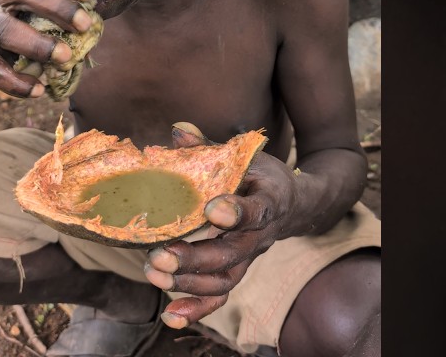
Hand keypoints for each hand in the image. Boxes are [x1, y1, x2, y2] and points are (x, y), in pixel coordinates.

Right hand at [0, 0, 97, 97]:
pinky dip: (15, 82)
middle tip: (85, 25)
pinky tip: (38, 90)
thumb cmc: (25, 25)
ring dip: (37, 43)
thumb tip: (96, 25)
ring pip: (4, 28)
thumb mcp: (42, 13)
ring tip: (65, 58)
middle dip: (57, 7)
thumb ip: (66, 16)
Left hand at [143, 123, 298, 328]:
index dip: (236, 212)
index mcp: (267, 201)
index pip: (256, 210)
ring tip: (154, 272)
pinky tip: (170, 315)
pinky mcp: (237, 272)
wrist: (291, 203)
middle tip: (160, 255)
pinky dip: (196, 309)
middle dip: (194, 258)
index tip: (212, 208)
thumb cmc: (259, 174)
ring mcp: (248, 259)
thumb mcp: (242, 155)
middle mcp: (260, 237)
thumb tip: (177, 130)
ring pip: (223, 280)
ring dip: (187, 282)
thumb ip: (209, 146)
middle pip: (230, 255)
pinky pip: (219, 298)